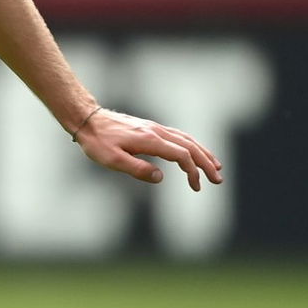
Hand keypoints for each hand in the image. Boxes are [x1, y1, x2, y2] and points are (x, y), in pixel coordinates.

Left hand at [73, 107, 223, 189]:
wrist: (89, 121)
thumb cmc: (98, 142)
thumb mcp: (112, 160)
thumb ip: (137, 169)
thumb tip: (160, 177)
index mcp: (150, 140)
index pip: (181, 155)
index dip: (193, 172)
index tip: (196, 187)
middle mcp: (157, 132)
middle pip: (190, 146)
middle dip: (206, 163)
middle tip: (218, 180)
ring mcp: (155, 128)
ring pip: (187, 139)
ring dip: (203, 153)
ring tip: (215, 167)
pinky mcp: (151, 128)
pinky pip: (179, 136)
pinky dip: (192, 145)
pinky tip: (195, 152)